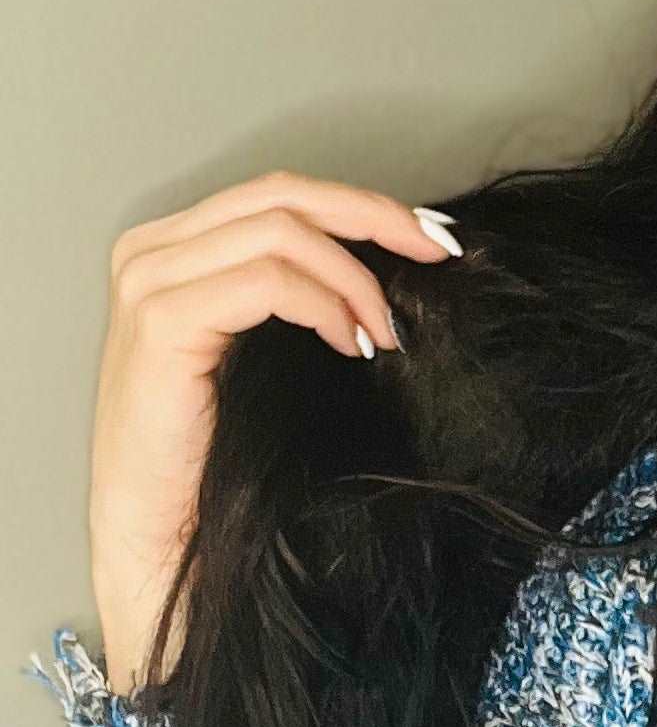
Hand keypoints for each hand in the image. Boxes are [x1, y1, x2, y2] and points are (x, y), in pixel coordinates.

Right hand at [85, 170, 460, 691]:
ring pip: (281, 232)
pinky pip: (267, 281)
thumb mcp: (269, 356)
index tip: (432, 238)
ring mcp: (150, 282)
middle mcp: (152, 252)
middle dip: (374, 218)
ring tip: (384, 334)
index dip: (363, 205)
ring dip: (353, 278)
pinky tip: (351, 345)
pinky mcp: (161, 321)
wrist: (167, 532)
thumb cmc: (221, 455)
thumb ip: (305, 296)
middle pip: (283, 195)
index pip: (279, 194)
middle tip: (437, 254)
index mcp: (174, 249)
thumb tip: (393, 268)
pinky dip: (323, 305)